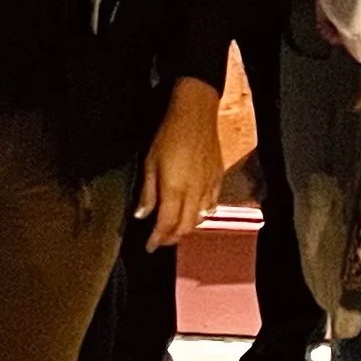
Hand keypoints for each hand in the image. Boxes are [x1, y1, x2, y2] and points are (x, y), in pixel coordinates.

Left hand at [136, 76, 226, 249]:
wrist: (196, 114)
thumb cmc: (169, 135)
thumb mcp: (150, 162)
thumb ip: (148, 192)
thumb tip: (141, 215)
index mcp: (175, 189)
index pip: (167, 224)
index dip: (157, 239)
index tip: (149, 246)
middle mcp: (195, 192)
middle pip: (186, 227)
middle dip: (172, 238)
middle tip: (160, 240)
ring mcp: (209, 186)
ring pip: (200, 219)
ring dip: (187, 228)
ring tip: (175, 229)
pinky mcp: (218, 179)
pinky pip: (212, 205)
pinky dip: (202, 215)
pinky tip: (195, 213)